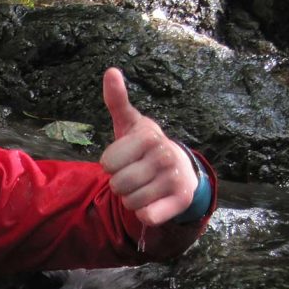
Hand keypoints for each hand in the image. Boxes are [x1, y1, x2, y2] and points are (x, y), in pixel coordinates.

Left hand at [99, 67, 198, 226]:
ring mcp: (175, 179)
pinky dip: (145, 214)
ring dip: (132, 199)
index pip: (107, 163)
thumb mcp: (130, 124)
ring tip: (145, 186)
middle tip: (135, 174)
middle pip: (117, 185)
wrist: (181, 171)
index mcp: (149, 136)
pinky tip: (154, 202)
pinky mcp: (180, 201)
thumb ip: (117, 101)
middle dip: (120, 184)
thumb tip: (111, 71)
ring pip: (130, 203)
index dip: (111, 165)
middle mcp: (165, 155)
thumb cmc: (145, 147)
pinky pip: (146, 217)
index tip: (125, 158)